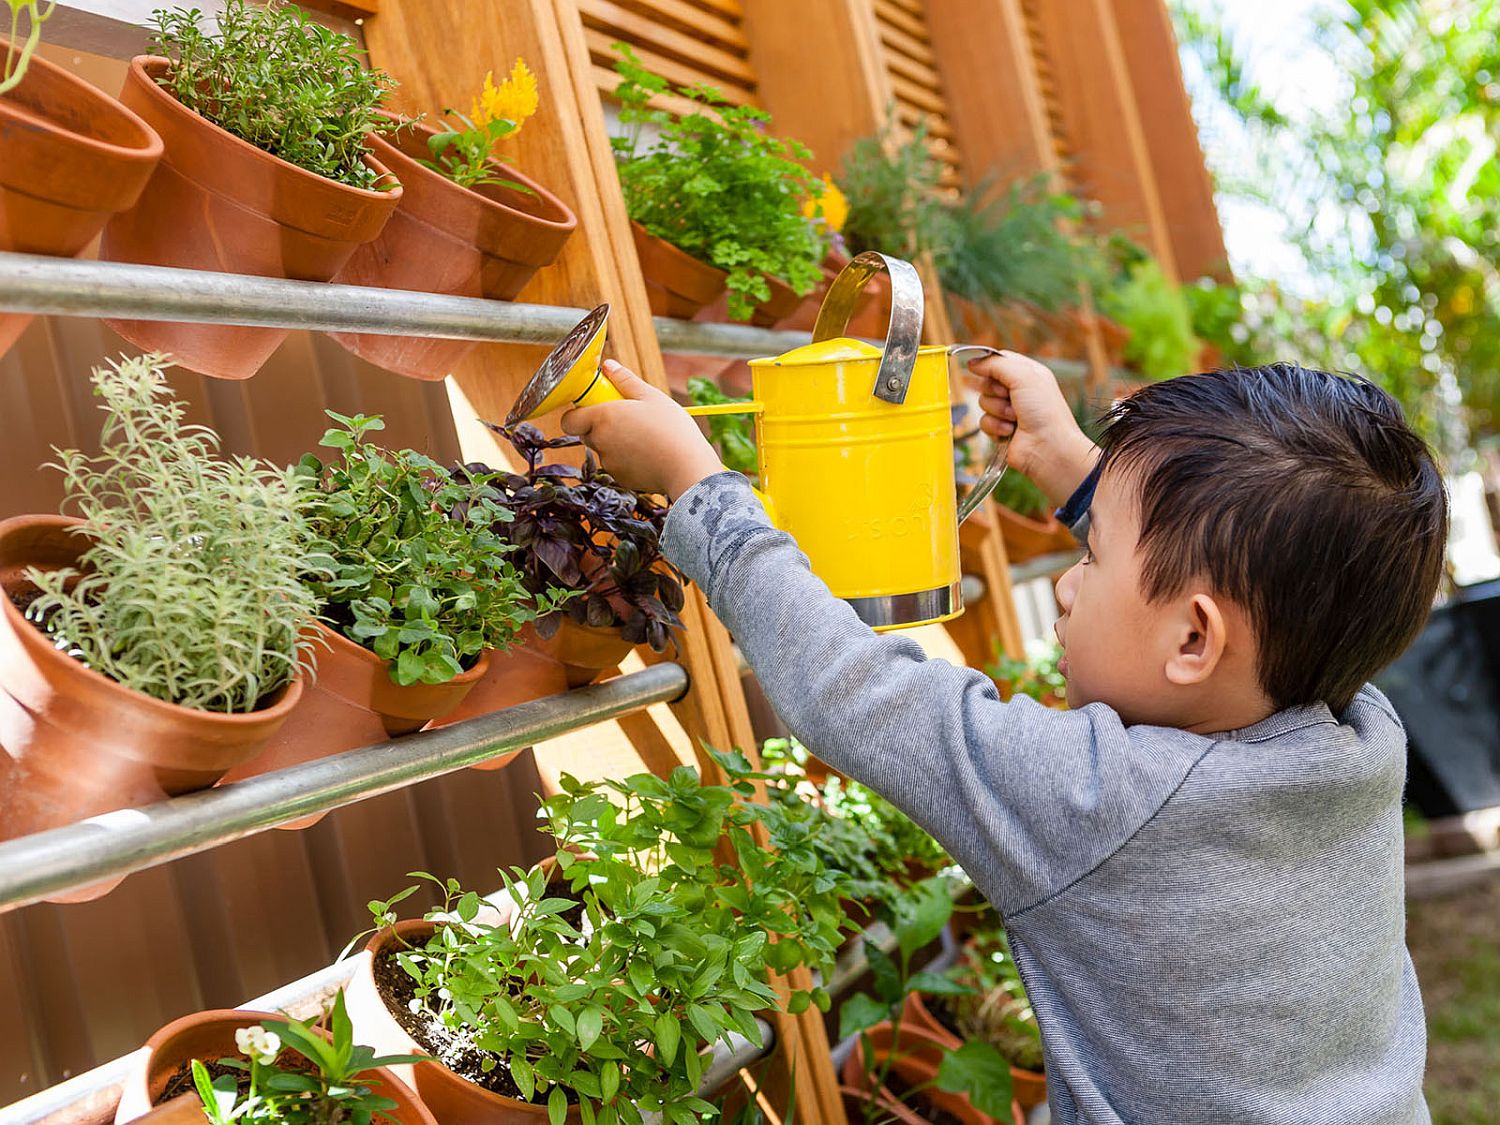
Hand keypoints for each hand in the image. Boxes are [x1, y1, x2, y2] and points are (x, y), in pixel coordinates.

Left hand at [561, 360, 724, 499]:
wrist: (687, 469)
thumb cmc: (671, 429)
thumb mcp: (651, 396)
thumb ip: (625, 380)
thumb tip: (608, 366)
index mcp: (603, 417)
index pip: (569, 419)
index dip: (579, 413)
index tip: (598, 406)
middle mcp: (600, 442)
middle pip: (587, 433)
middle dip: (601, 426)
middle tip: (627, 418)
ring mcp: (609, 463)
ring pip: (604, 450)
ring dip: (616, 443)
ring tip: (645, 437)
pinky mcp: (621, 479)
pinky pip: (618, 465)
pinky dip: (628, 460)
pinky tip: (649, 453)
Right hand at [971, 350, 1098, 506]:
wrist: (1049, 448)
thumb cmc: (1044, 411)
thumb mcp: (1024, 376)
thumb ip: (996, 364)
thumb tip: (973, 362)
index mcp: (1027, 374)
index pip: (999, 360)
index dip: (988, 364)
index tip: (979, 368)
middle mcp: (1018, 391)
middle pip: (987, 381)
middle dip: (994, 391)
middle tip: (1010, 398)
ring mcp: (1009, 411)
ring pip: (983, 402)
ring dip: (997, 411)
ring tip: (1015, 418)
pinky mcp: (1001, 429)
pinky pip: (983, 422)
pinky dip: (995, 426)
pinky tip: (1010, 431)